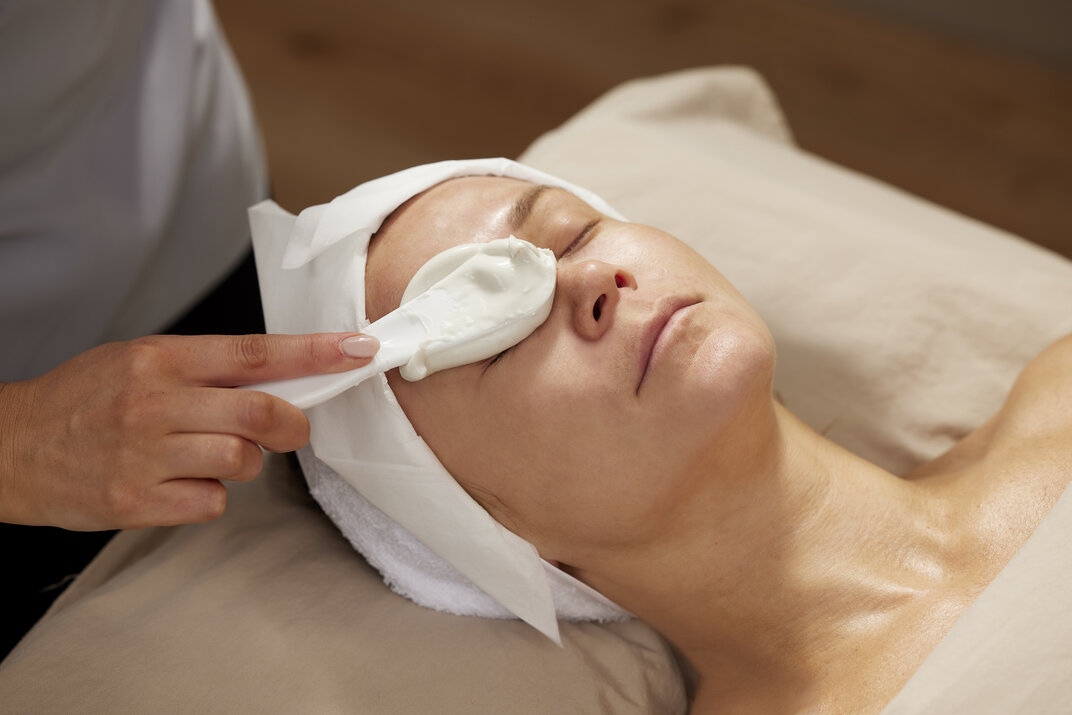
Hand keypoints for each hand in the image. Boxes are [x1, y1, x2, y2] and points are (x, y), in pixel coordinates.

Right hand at [0, 333, 378, 529]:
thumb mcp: (140, 361)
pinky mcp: (133, 501)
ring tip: (208, 455)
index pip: (255, 353)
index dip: (315, 352)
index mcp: (161, 359)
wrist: (10, 447)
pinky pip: (210, 503)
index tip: (358, 349)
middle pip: (261, 412)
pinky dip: (209, 497)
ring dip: (244, 461)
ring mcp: (144, 454)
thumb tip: (284, 378)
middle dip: (292, 424)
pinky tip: (178, 484)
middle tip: (290, 428)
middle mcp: (154, 403)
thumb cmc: (85, 401)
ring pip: (242, 460)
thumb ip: (208, 370)